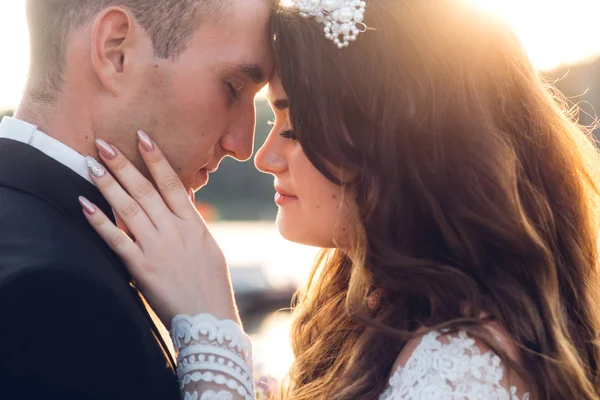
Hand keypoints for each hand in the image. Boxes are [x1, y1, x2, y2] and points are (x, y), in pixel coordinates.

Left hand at [79, 130, 239, 327]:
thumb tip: (186, 197)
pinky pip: (117, 239)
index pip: (173, 183)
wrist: (208, 318)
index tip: (142, 137)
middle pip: (145, 190)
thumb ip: (194, 220)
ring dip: (108, 184)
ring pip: (128, 208)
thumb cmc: (211, 284)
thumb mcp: (209, 247)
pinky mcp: (141, 268)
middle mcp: (174, 230)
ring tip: (91, 165)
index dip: (156, 159)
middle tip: (103, 144)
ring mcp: (157, 248)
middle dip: (123, 164)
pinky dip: (100, 222)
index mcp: (193, 224)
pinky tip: (85, 205)